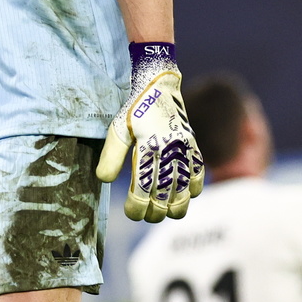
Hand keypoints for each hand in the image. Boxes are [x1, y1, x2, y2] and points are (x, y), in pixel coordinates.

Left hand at [97, 43, 203, 221]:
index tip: (131, 213)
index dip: (137, 206)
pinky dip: (194, 188)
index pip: (143, 187)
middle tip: (146, 216)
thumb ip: (111, 155)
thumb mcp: (118, 128)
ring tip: (166, 213)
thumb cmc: (134, 108)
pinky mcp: (193, 145)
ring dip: (176, 206)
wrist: (159, 84)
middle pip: (165, 194)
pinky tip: (186, 194)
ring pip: (185, 189)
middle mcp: (169, 150)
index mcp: (148, 146)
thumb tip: (102, 180)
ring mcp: (184, 149)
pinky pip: (198, 173)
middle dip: (154, 211)